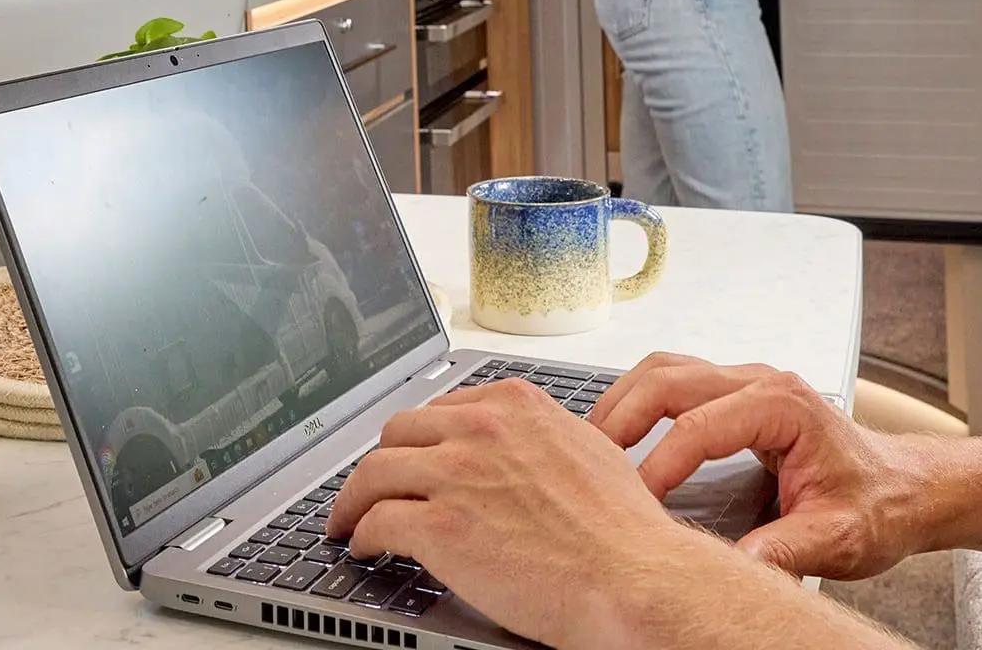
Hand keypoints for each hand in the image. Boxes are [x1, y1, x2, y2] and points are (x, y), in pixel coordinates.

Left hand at [329, 379, 733, 648]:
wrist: (631, 576)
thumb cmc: (621, 528)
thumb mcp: (585, 449)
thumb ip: (539, 438)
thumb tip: (521, 447)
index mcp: (514, 406)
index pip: (440, 408)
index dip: (418, 438)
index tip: (409, 455)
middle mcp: (480, 429)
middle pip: (398, 433)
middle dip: (381, 462)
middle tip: (371, 487)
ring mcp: (455, 475)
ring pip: (374, 473)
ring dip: (354, 499)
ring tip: (349, 519)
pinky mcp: (440, 527)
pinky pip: (378, 523)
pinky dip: (363, 536)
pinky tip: (365, 547)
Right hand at [591, 355, 940, 580]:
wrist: (906, 488)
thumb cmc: (879, 503)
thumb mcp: (837, 537)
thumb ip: (784, 551)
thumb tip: (732, 569)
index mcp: (784, 406)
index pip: (699, 428)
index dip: (660, 467)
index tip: (635, 503)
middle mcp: (760, 382)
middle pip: (668, 380)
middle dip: (622, 418)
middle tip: (588, 461)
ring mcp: (745, 383)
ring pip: (664, 370)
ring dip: (624, 401)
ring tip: (592, 444)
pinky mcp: (735, 395)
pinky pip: (674, 382)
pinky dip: (639, 401)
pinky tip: (622, 434)